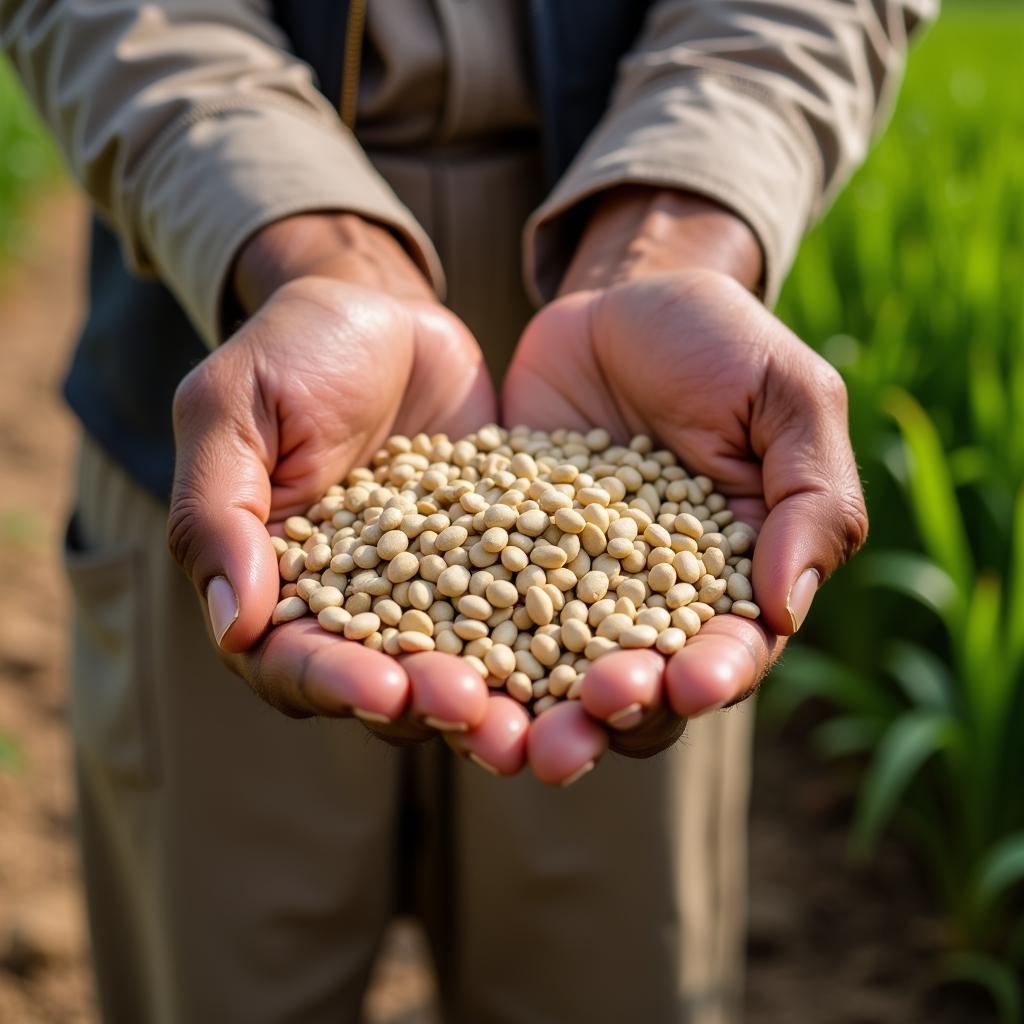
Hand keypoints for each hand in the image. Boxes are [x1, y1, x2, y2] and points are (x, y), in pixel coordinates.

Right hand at [168, 213, 528, 768]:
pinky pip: (524, 613)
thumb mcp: (234, 408)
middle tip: (475, 710)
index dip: (332, 682)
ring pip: (459, 667)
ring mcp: (432, 592)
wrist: (389, 315)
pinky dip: (551, 640)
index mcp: (276, 585)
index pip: (291, 660)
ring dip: (494, 698)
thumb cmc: (295, 350)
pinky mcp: (496, 566)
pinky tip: (592, 652)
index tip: (383, 689)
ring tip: (533, 713)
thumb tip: (234, 624)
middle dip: (426, 704)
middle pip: (383, 685)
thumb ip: (219, 510)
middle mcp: (354, 607)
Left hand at [502, 190, 867, 783]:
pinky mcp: (503, 559)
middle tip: (579, 732)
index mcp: (732, 581)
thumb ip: (812, 497)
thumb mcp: (788, 398)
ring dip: (530, 715)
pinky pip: (479, 613)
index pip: (729, 651)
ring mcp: (570, 587)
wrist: (618, 301)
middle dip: (611, 716)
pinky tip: (429, 672)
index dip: (713, 675)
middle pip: (635, 687)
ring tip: (501, 737)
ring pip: (551, 675)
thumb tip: (785, 609)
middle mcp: (650, 603)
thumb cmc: (721, 343)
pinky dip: (459, 650)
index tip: (688, 685)